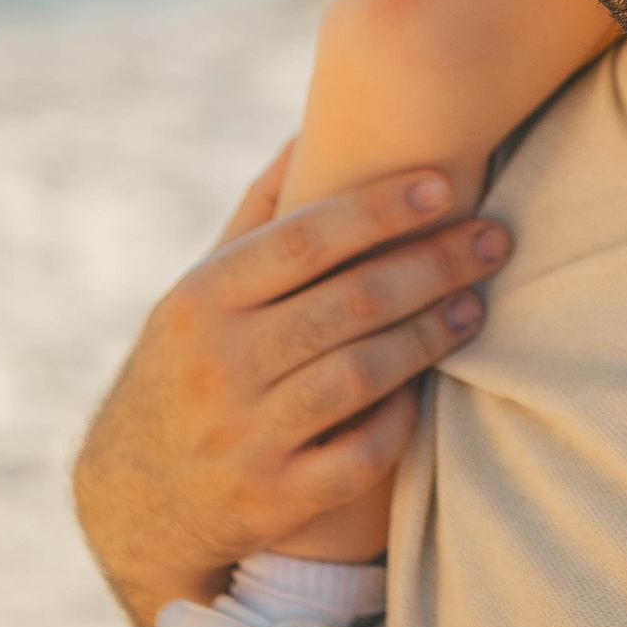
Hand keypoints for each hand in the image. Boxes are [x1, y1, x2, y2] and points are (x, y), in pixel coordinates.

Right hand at [72, 153, 507, 626]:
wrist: (132, 503)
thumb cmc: (188, 368)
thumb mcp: (198, 291)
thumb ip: (259, 214)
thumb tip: (313, 123)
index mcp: (204, 299)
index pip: (303, 240)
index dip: (378, 209)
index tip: (443, 185)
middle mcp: (221, 363)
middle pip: (349, 302)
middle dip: (433, 265)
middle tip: (495, 240)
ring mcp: (246, 436)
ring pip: (361, 374)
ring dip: (430, 335)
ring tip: (477, 305)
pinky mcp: (273, 500)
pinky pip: (358, 457)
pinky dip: (399, 421)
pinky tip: (428, 392)